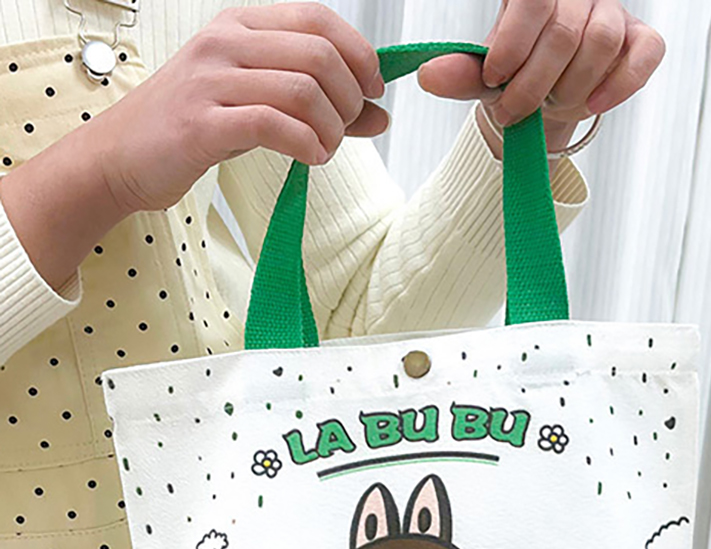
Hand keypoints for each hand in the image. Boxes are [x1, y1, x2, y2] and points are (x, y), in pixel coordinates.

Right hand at [94, 3, 389, 214]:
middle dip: (349, 98)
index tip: (372, 90)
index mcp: (240, 24)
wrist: (122, 156)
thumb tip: (380, 116)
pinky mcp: (202, 124)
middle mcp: (226, 42)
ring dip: (331, 128)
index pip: (318, 19)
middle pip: (319, 55)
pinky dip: (306, 145)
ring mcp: (211, 80)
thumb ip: (318, 106)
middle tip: (346, 127)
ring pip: (302, 91)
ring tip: (325, 149)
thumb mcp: (257, 104)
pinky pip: (273, 125)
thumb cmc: (193, 126)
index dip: (359, 54)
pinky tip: (311, 158)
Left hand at [419, 0, 664, 152]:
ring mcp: (614, 13)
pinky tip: (591, 105)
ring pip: (600, 44)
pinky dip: (618, 86)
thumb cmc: (517, 77)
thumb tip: (429, 76)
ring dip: (569, 89)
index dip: (513, 43)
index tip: (494, 78)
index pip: (532, 1)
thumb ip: (462, 74)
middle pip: (564, 32)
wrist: (547, 99)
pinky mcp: (641, 41)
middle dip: (533, 85)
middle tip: (512, 111)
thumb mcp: (487, 76)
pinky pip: (644, 56)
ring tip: (549, 104)